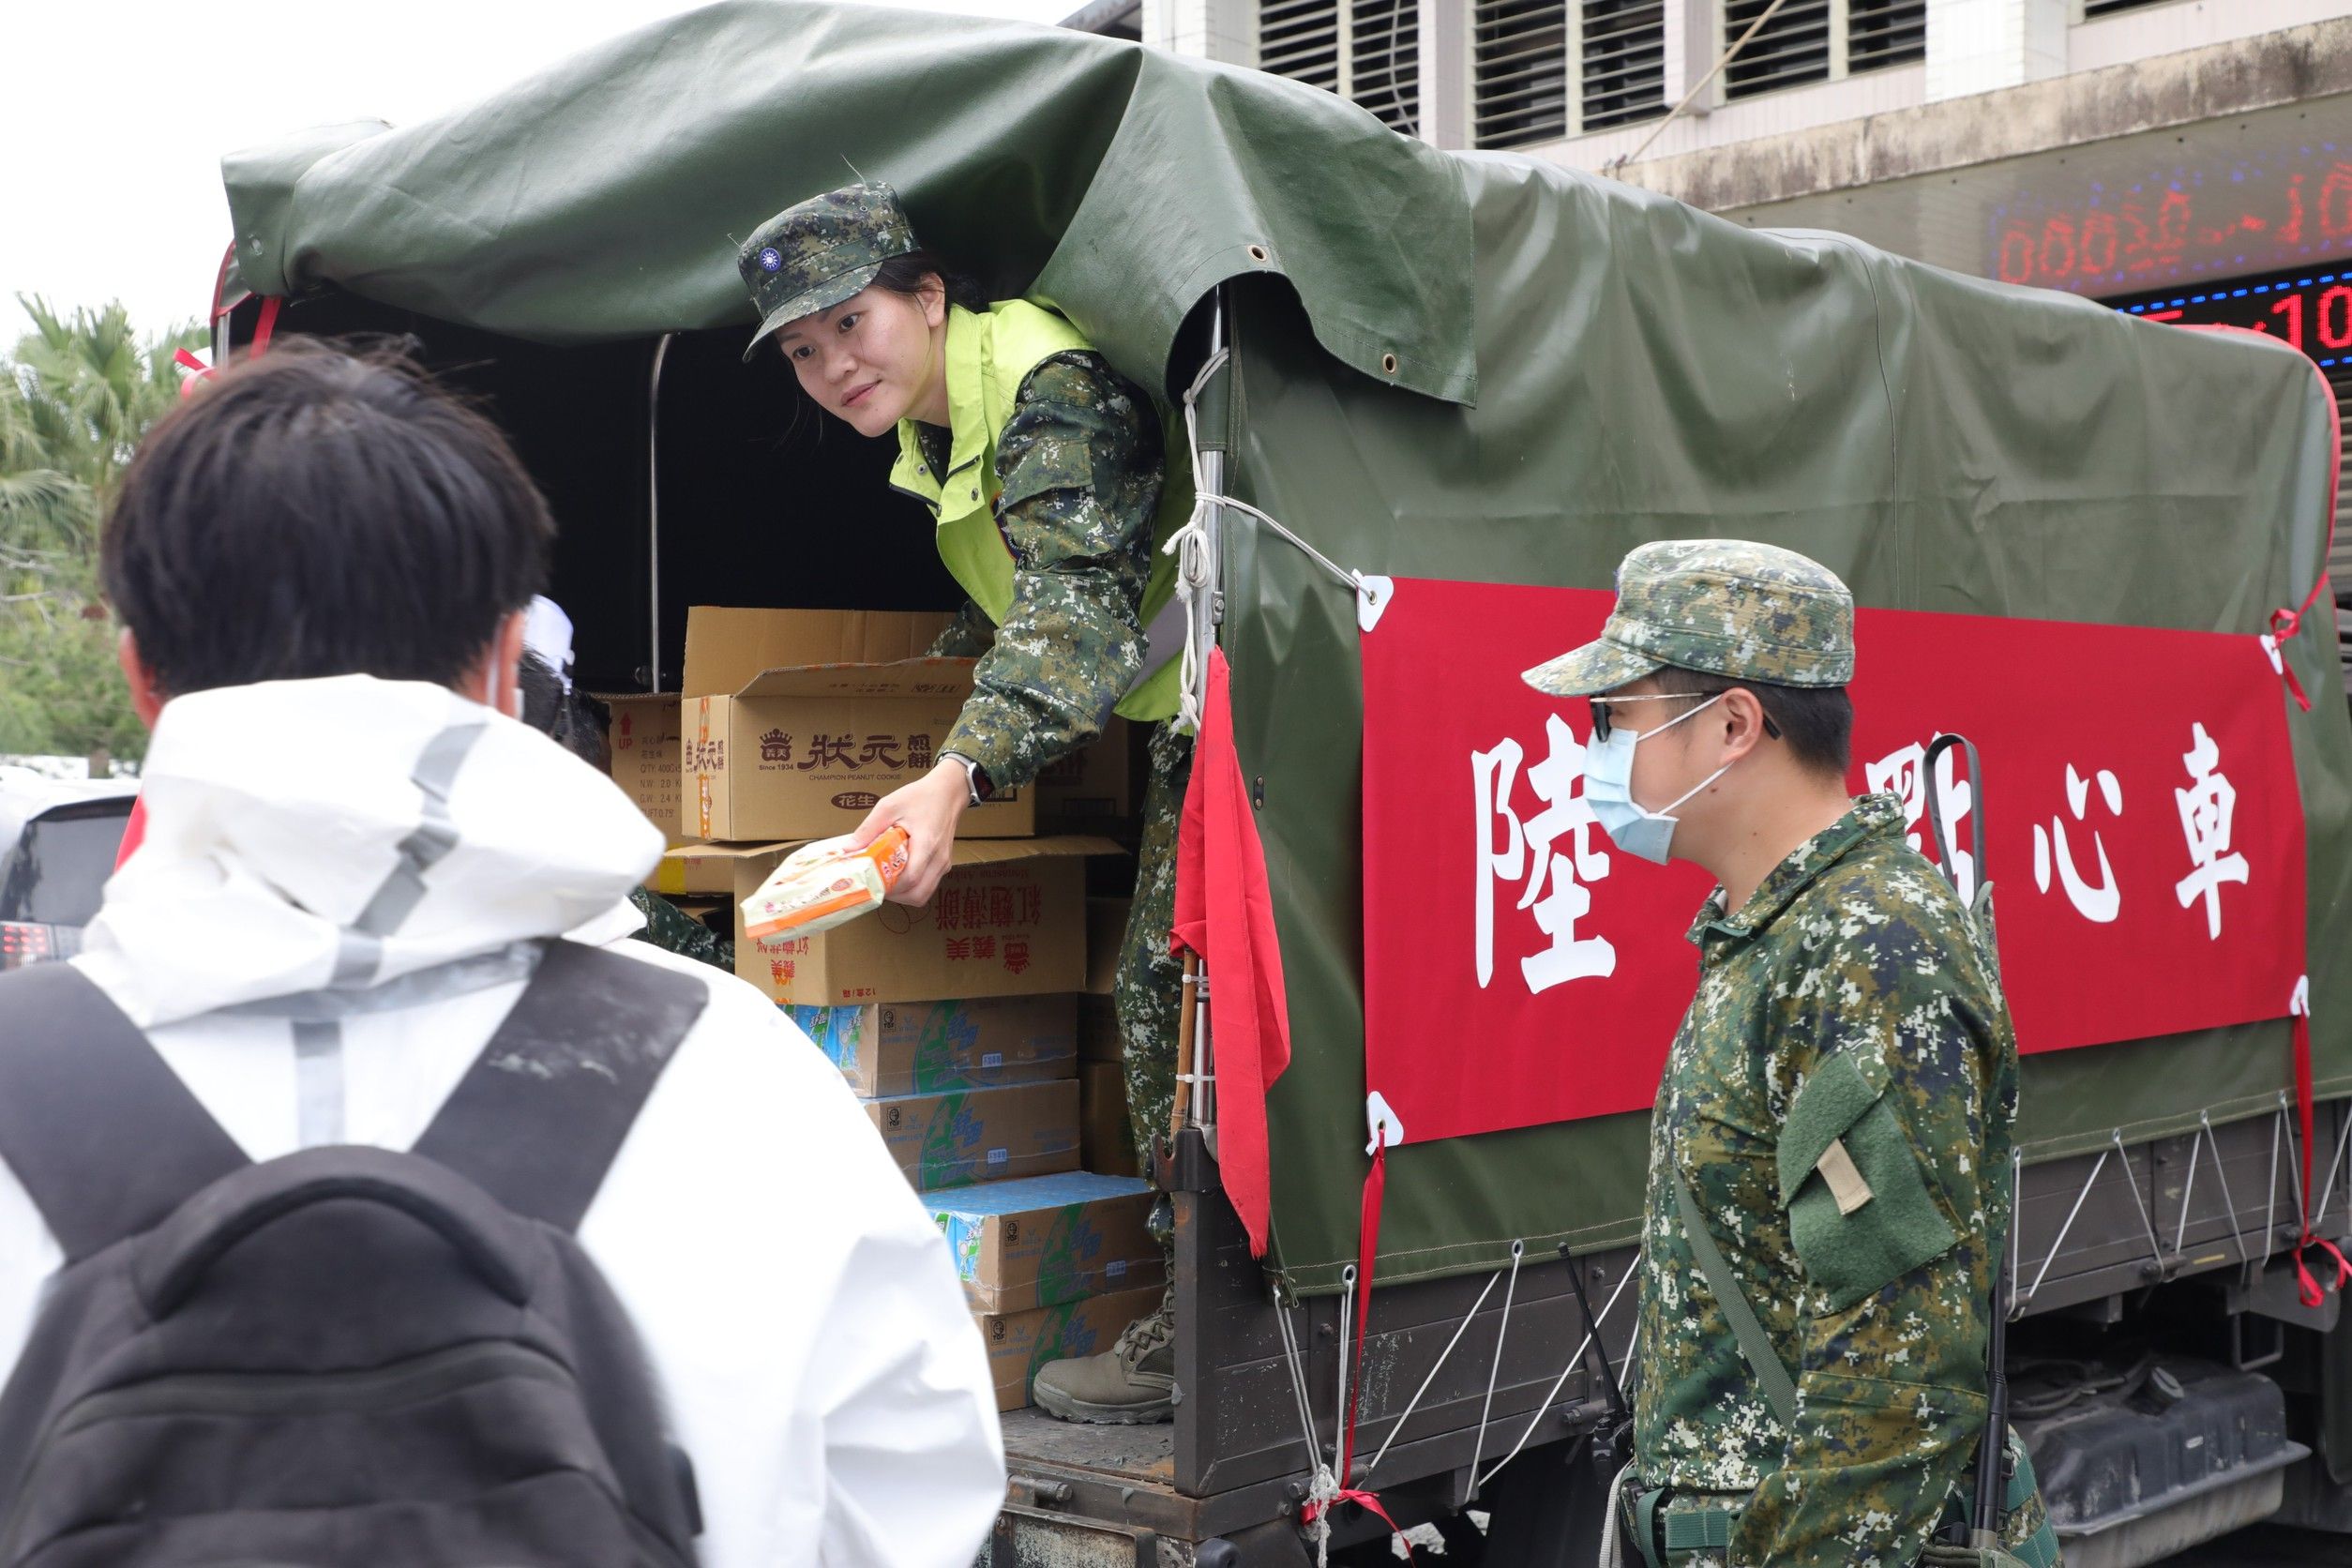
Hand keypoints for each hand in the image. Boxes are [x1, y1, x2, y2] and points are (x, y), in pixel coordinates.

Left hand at [849, 761, 969, 904]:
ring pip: (924, 894)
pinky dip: (912, 888)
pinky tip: (899, 875)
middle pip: (918, 894)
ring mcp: (943, 864)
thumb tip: (849, 848)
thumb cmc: (920, 797)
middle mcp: (938, 859)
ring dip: (904, 895)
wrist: (948, 792)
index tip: (871, 882)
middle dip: (895, 896)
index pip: (911, 878)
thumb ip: (868, 828)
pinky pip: (928, 885)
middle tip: (877, 886)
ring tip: (886, 883)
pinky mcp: (943, 864)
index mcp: (927, 844)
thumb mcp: (889, 806)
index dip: (890, 886)